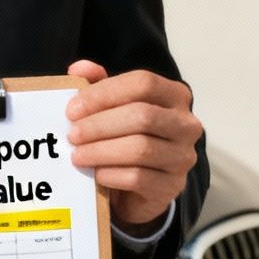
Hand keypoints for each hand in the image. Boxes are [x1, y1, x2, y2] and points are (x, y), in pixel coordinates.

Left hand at [66, 60, 202, 230]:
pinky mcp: (172, 186)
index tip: (73, 108)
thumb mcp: (112, 108)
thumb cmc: (125, 140)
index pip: (143, 83)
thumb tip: (79, 69)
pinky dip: (112, 174)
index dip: (105, 93)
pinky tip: (95, 174)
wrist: (138, 189)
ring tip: (77, 155)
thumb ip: (97, 85)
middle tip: (72, 134)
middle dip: (100, 125)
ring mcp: (183, 157)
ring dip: (101, 151)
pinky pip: (139, 178)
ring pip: (140, 148)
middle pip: (142, 115)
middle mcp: (186, 124)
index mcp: (174, 96)